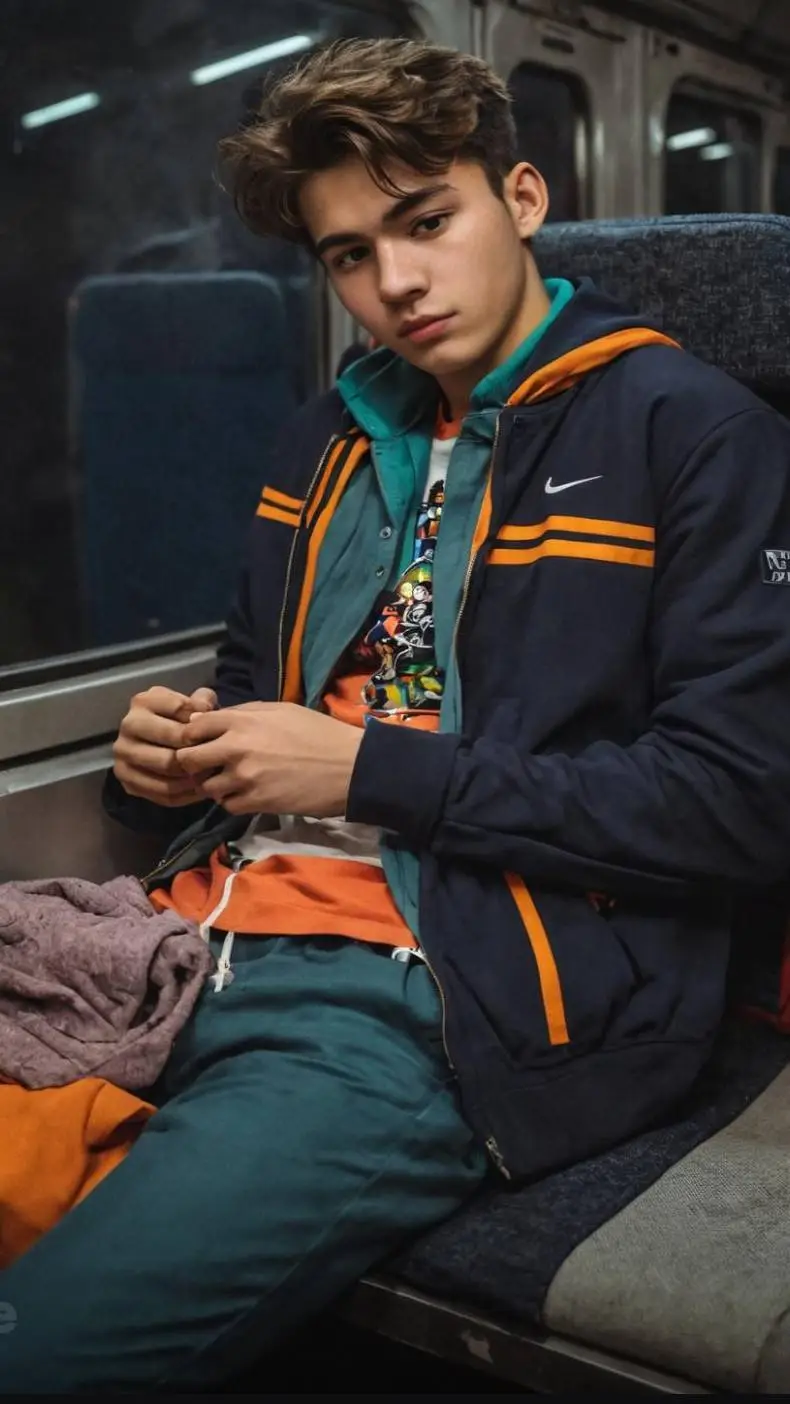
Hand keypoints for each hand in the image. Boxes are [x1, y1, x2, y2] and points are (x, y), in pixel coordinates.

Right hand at [112, 685, 217, 806]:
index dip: (200, 723)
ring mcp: (123, 753)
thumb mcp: (193, 703)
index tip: (215, 732)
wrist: (158, 741)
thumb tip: (203, 711)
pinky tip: (199, 789)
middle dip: (196, 753)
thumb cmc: (182, 720)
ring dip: (192, 775)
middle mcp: (128, 725)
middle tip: (216, 760)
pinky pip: (160, 792)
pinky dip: (183, 794)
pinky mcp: (126, 779)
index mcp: (143, 702)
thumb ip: (203, 700)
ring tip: (210, 775)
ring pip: (165, 769)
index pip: (178, 710)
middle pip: (171, 741)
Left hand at [176, 701, 362, 816]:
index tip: (200, 743)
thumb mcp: (281, 710)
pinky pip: (226, 805)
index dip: (192, 737)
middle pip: (188, 759)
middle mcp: (235, 747)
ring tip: (232, 782)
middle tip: (208, 766)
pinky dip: (233, 801)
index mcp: (241, 720)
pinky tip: (248, 794)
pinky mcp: (256, 802)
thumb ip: (244, 713)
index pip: (192, 728)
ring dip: (214, 785)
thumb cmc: (319, 732)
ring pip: (206, 786)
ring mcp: (244, 777)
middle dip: (194, 764)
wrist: (349, 766)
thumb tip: (212, 720)